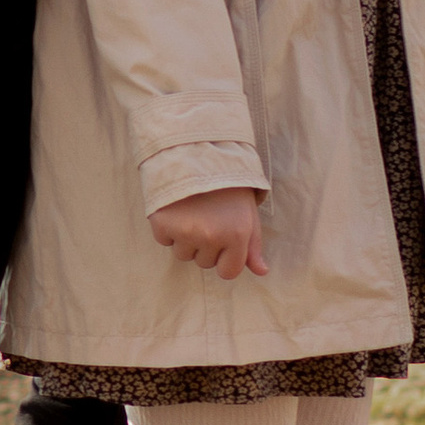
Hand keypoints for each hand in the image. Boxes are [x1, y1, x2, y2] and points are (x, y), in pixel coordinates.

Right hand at [149, 189, 268, 280]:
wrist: (195, 151)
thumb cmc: (227, 186)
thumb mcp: (248, 214)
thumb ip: (253, 247)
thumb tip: (261, 272)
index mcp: (237, 235)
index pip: (228, 273)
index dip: (225, 258)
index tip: (223, 240)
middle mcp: (211, 237)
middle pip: (204, 263)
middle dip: (205, 246)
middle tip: (207, 217)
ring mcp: (185, 231)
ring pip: (182, 254)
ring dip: (185, 239)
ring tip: (191, 212)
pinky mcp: (162, 224)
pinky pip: (164, 240)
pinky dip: (167, 229)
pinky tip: (176, 209)